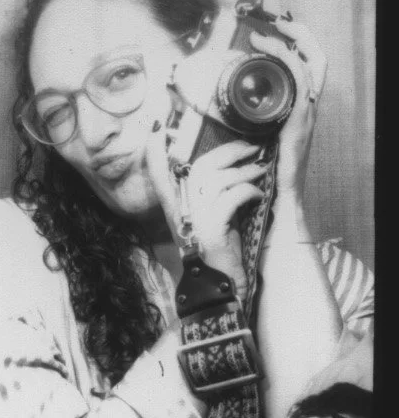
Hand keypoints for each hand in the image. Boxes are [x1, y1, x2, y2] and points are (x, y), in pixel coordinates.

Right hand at [146, 120, 268, 271]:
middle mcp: (181, 212)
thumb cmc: (220, 252)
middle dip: (228, 151)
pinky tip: (258, 195)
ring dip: (245, 171)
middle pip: (201, 166)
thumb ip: (212, 194)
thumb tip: (230, 166)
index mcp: (177, 208)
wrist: (221, 289)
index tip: (157, 129)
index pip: (159, 174)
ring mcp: (194, 220)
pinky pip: (232, 198)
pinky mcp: (212, 230)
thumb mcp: (213, 219)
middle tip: (250, 147)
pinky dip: (248, 191)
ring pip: (219, 179)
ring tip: (260, 170)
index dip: (156, 152)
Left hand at [248, 18, 326, 200]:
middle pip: (318, 59)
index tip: (278, 30)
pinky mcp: (299, 120)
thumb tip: (239, 99)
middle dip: (301, 35)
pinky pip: (299, 83)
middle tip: (280, 23)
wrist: (283, 194)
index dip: (300, 43)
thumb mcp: (268, 134)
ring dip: (286, 45)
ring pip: (308, 66)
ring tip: (264, 37)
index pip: (312, 65)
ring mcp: (307, 113)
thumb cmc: (272, 168)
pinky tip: (267, 56)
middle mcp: (309, 106)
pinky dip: (285, 62)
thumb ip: (260, 116)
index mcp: (303, 106)